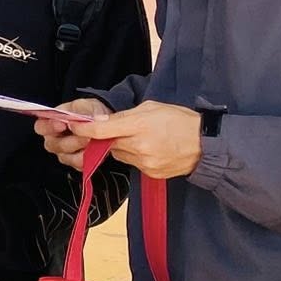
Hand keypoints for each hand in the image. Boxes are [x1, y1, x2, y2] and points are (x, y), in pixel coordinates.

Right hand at [35, 97, 109, 171]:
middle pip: (53, 145)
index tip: (63, 125)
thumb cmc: (89, 112)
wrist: (104, 123)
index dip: (49, 127)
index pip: (41, 127)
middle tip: (86, 135)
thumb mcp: (85, 105)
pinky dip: (89, 159)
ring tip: (94, 142)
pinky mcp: (76, 164)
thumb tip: (81, 120)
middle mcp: (54, 140)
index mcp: (50, 123)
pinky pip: (79, 165)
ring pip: (67, 158)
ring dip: (82, 150)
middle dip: (71, 141)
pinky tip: (97, 150)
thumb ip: (81, 111)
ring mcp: (65, 154)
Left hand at [84, 100, 202, 179]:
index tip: (74, 126)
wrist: (206, 145)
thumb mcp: (151, 108)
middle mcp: (139, 147)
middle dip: (106, 138)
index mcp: (138, 126)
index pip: (101, 130)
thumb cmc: (180, 120)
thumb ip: (124, 115)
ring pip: (119, 155)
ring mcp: (145, 163)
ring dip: (121, 147)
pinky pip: (132, 164)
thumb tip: (101, 121)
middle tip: (116, 129)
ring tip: (139, 138)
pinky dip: (134, 156)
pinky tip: (148, 149)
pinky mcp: (150, 173)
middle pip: (108, 144)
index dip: (84, 129)